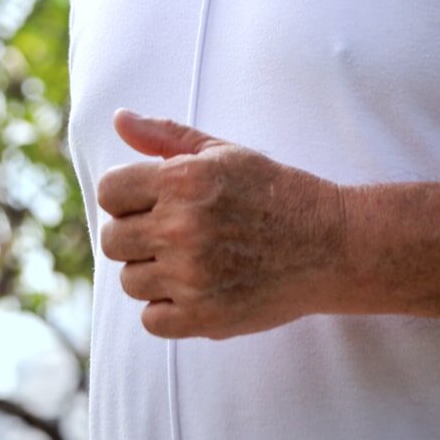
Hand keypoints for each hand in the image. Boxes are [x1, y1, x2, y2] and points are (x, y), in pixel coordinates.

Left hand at [95, 109, 345, 338]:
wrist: (329, 244)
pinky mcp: (205, 317)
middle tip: (171, 232)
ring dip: (151, 272)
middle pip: (113, 239)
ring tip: (189, 260)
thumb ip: (165, 136)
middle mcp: (181, 227)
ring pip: (129, 281)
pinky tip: (195, 289)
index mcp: (182, 180)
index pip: (110, 191)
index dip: (127, 195)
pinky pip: (151, 320)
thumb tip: (119, 119)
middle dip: (136, 233)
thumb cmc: (275, 191)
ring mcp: (192, 276)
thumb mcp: (223, 152)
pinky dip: (167, 309)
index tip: (150, 201)